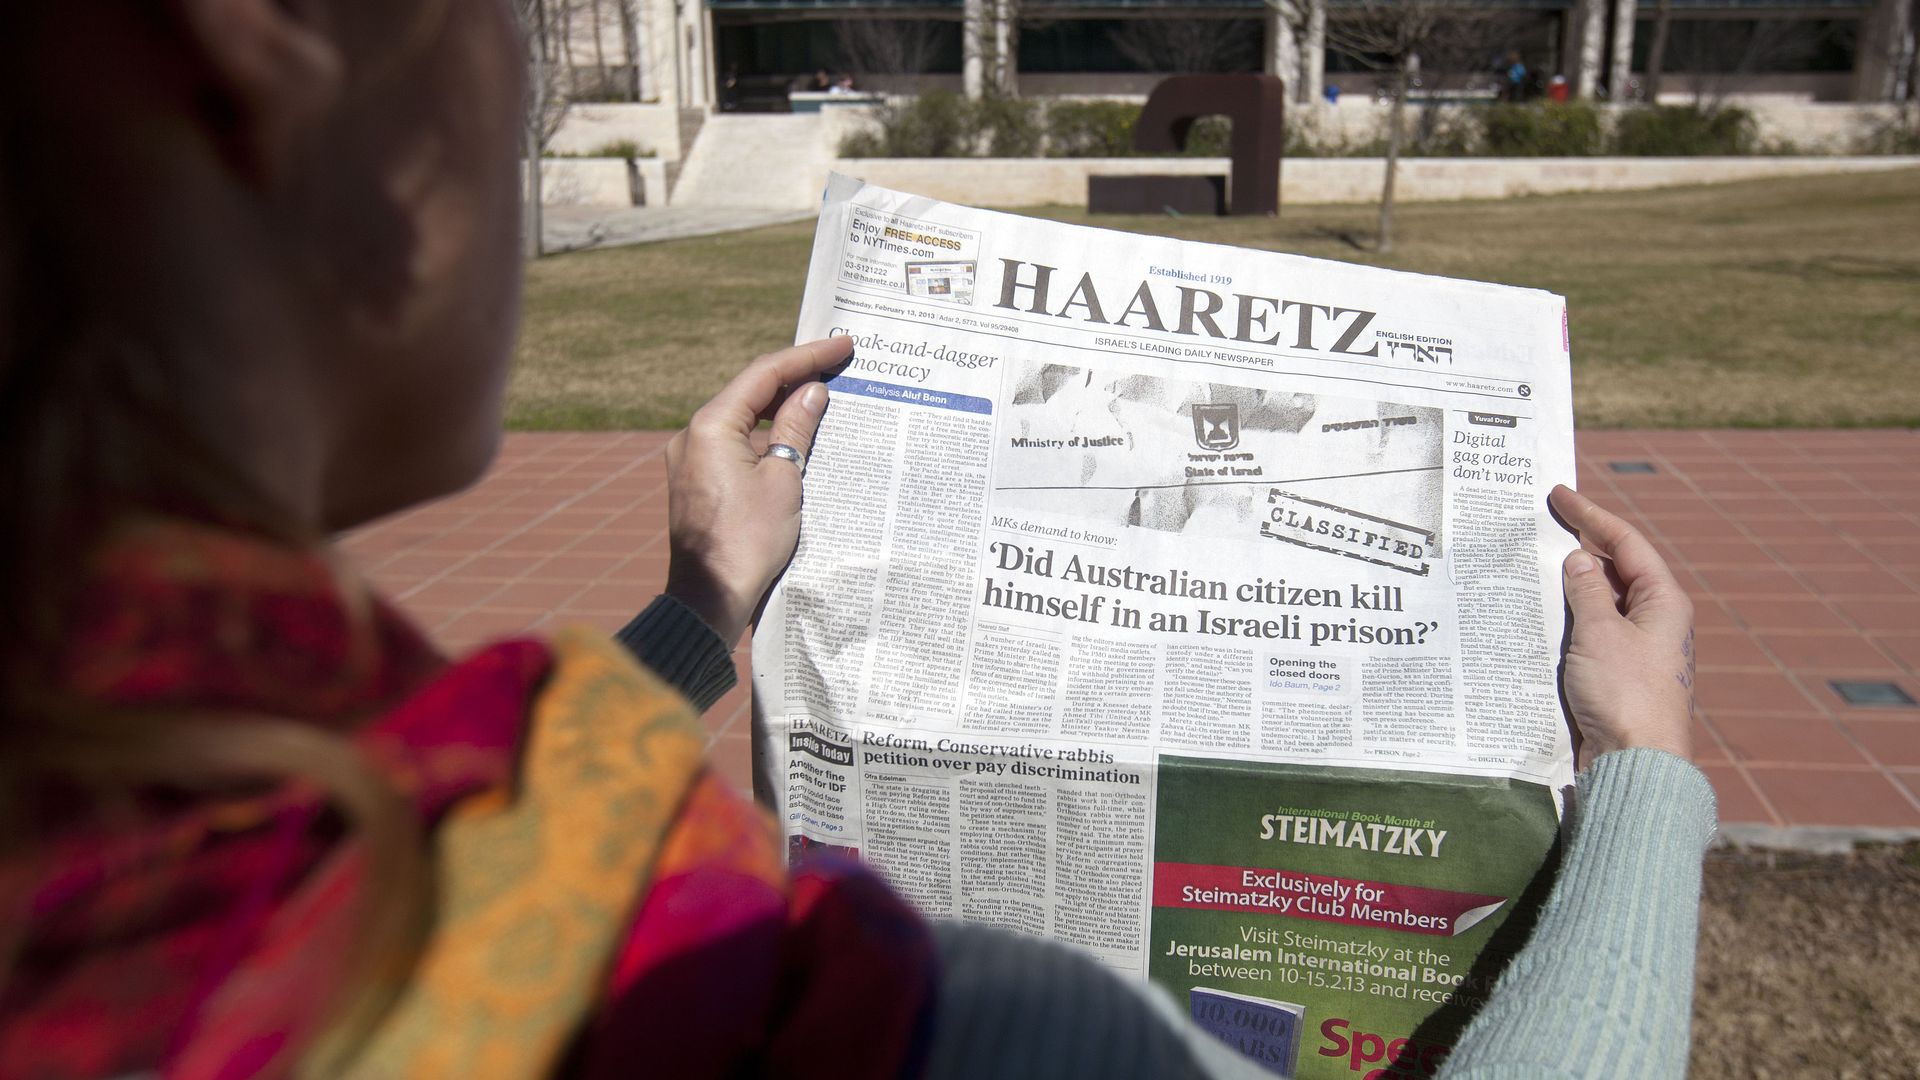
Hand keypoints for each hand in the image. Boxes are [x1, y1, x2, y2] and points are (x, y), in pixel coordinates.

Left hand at [664, 337, 849, 644]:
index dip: (807, 357)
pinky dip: (765, 435)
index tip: (842, 345)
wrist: (709, 596)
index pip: (764, 375)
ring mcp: (691, 459)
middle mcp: (693, 435)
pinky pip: (734, 444)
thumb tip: (812, 391)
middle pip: (749, 391)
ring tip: (824, 396)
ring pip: (742, 418)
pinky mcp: (697, 482)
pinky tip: (796, 437)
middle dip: (794, 377)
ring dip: (780, 407)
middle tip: (838, 362)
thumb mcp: (783, 479)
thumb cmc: (748, 541)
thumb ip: (795, 429)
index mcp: (710, 426)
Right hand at [1548, 485, 1694, 771]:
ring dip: (1568, 585)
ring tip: (1530, 565)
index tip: (1558, 495)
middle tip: (1539, 526)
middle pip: (1614, 570)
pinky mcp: (1616, 674)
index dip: (1591, 516)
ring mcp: (1636, 648)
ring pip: (1600, 602)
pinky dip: (1566, 618)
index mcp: (1662, 601)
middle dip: (1579, 548)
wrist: (1634, 762)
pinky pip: (1590, 633)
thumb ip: (1586, 591)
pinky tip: (1538, 614)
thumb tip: (1578, 559)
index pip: (1626, 543)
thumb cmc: (1625, 694)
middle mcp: (1654, 620)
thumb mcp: (1600, 633)